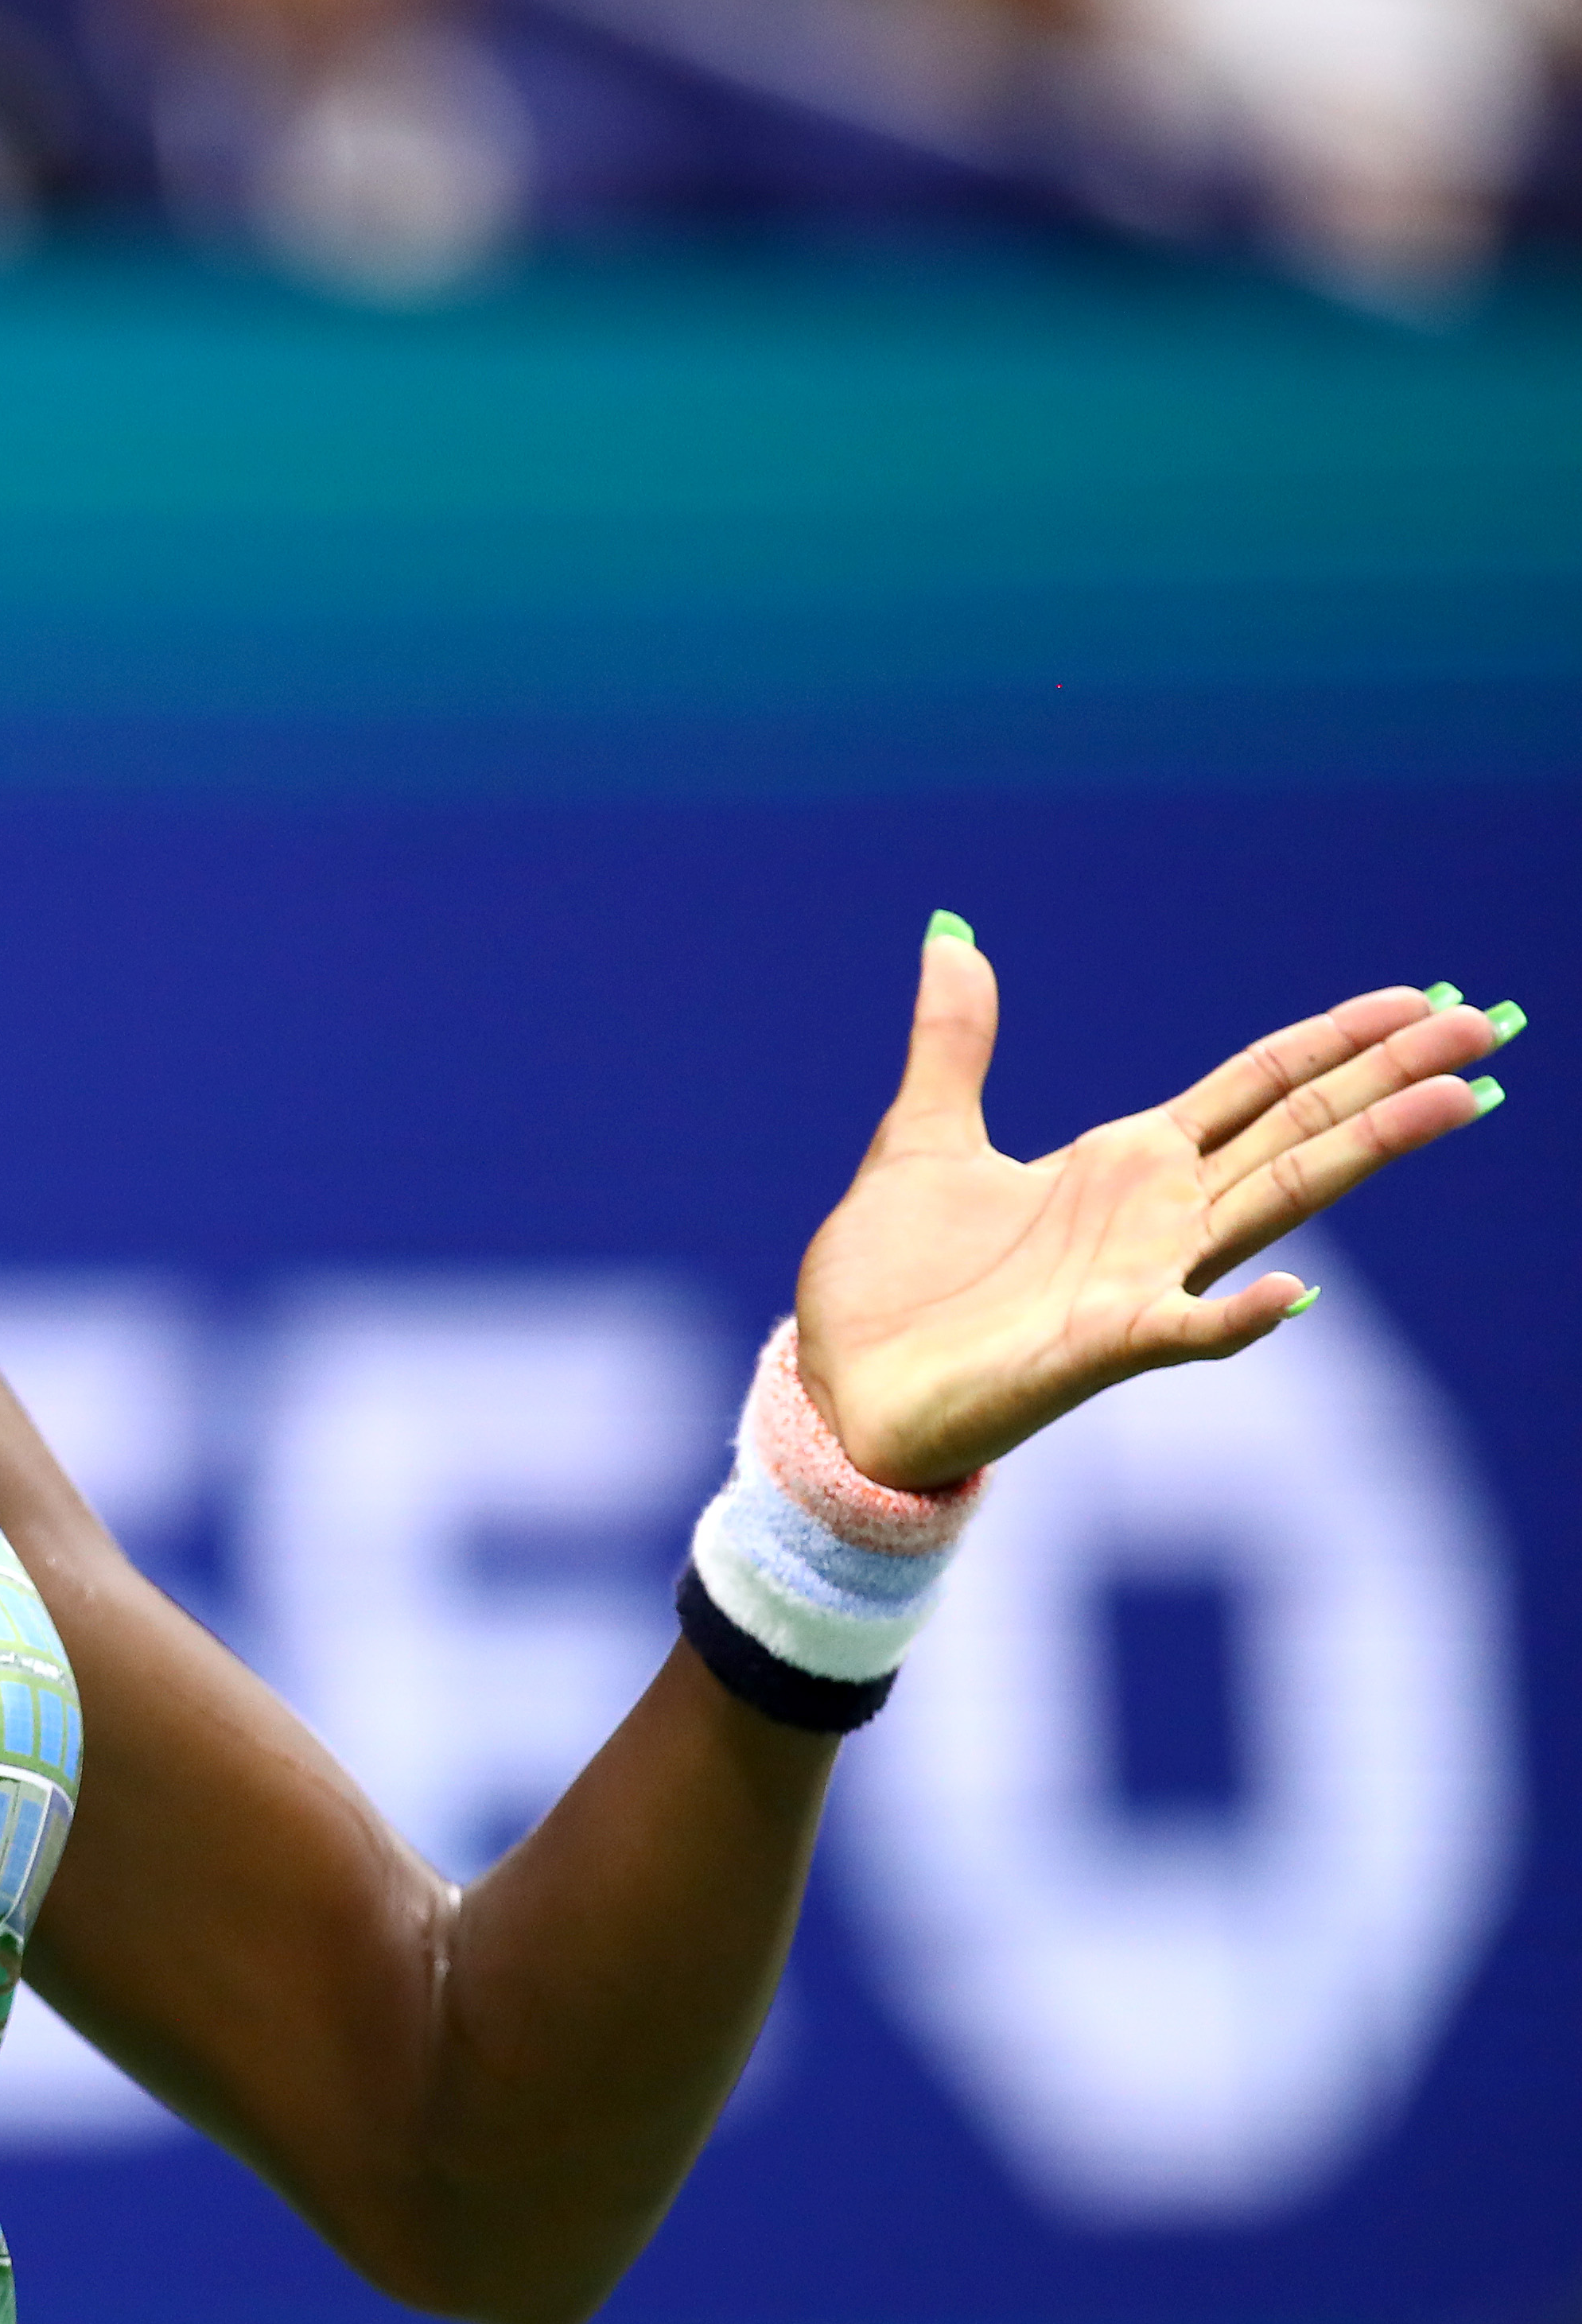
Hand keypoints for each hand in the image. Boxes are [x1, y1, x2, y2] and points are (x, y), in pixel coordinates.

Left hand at [794, 919, 1516, 1488]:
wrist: (834, 1387)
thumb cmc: (892, 1284)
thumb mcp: (920, 1137)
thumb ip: (953, 1043)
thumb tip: (951, 936)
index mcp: (1123, 1165)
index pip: (1256, 1087)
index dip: (1333, 1040)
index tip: (1420, 995)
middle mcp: (1154, 1220)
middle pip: (1297, 1133)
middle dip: (1389, 1078)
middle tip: (1488, 1028)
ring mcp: (1138, 1285)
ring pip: (1274, 1207)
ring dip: (1362, 1156)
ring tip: (1454, 1103)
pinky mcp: (1097, 1350)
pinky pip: (1186, 1332)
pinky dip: (1239, 1316)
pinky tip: (1295, 1291)